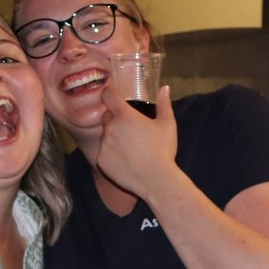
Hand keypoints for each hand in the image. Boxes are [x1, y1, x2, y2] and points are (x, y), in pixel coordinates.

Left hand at [94, 82, 176, 199]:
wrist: (156, 180)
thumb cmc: (163, 151)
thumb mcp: (167, 125)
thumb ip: (164, 104)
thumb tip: (164, 88)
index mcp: (124, 116)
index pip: (107, 95)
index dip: (109, 94)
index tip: (114, 97)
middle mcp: (110, 128)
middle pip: (106, 116)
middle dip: (115, 119)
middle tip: (131, 130)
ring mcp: (104, 145)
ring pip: (105, 136)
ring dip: (114, 138)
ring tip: (131, 149)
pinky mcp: (101, 161)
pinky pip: (104, 153)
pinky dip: (111, 155)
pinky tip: (126, 161)